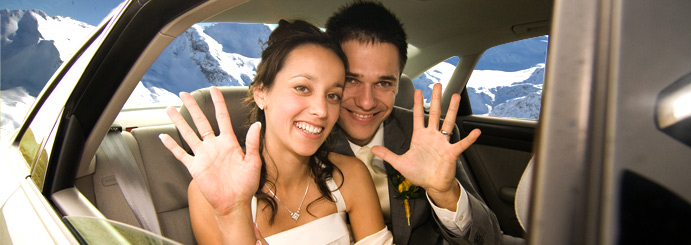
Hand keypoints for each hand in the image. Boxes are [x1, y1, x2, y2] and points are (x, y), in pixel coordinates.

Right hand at [159, 87, 261, 215]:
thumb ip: (252, 143)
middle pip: (200, 121)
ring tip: (170, 109)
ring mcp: (203, 155)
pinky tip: (164, 136)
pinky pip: (180, 153)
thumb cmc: (245, 185)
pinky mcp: (195, 167)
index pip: (222, 117)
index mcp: (228, 142)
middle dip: (192, 106)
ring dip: (179, 121)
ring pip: (188, 133)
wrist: (234, 203)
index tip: (213, 89)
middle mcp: (214, 146)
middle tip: (184, 93)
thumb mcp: (253, 162)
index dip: (218, 103)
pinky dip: (171, 146)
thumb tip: (256, 126)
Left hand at [371, 83, 479, 208]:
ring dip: (452, 110)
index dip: (418, 104)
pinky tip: (476, 132)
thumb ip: (387, 154)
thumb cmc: (419, 173)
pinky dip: (469, 138)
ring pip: (448, 122)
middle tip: (438, 85)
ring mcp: (443, 143)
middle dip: (436, 99)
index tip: (419, 91)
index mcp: (420, 137)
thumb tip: (372, 148)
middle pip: (435, 114)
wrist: (432, 185)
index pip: (419, 116)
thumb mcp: (400, 163)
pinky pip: (461, 144)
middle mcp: (433, 136)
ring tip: (456, 96)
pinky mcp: (451, 153)